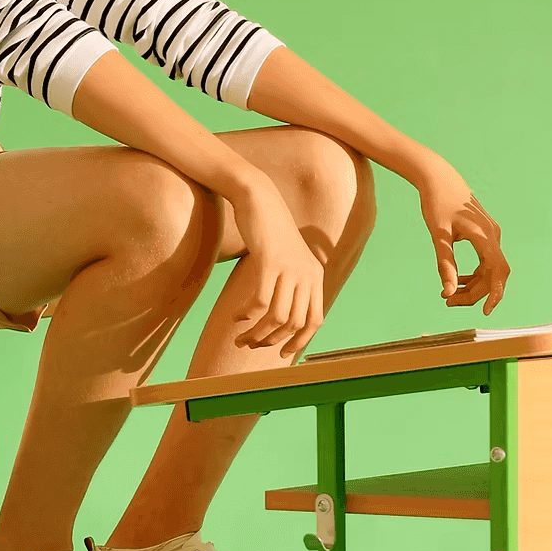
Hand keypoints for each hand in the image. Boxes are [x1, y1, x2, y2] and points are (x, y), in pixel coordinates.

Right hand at [230, 176, 325, 357]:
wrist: (259, 198)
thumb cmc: (269, 231)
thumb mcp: (288, 258)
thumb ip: (291, 282)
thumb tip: (282, 316)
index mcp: (315, 276)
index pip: (315, 321)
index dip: (299, 342)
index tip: (281, 353)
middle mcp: (307, 274)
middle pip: (294, 323)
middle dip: (271, 341)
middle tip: (251, 345)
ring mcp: (290, 268)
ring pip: (276, 317)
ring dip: (257, 334)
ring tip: (240, 338)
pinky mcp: (270, 262)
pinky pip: (259, 301)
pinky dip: (246, 315)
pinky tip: (236, 316)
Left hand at [417, 158, 509, 314]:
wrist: (440, 178)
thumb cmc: (437, 203)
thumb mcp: (439, 235)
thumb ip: (445, 264)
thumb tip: (447, 292)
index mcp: (484, 236)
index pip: (497, 271)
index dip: (495, 293)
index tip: (485, 311)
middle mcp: (493, 236)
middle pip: (492, 275)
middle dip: (474, 293)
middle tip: (448, 302)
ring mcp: (491, 236)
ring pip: (488, 270)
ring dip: (472, 285)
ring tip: (448, 295)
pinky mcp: (486, 235)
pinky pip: (485, 262)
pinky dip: (473, 274)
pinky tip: (455, 279)